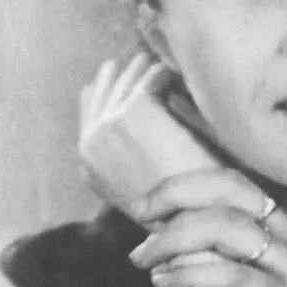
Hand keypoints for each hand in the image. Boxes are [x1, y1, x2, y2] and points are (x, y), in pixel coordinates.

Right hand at [78, 55, 222, 225]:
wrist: (197, 219)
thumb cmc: (180, 210)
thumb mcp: (144, 191)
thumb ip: (130, 163)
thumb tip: (136, 134)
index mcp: (89, 163)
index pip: (90, 101)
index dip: (118, 86)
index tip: (144, 78)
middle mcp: (91, 141)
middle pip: (105, 83)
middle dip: (133, 73)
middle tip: (164, 67)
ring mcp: (109, 122)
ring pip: (129, 73)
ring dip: (154, 70)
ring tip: (178, 69)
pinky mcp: (134, 109)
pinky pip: (154, 74)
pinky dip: (172, 75)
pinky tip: (188, 81)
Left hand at [129, 168, 286, 286]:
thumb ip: (255, 261)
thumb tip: (193, 252)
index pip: (233, 183)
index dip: (185, 185)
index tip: (148, 205)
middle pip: (225, 193)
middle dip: (172, 200)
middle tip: (139, 226)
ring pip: (225, 229)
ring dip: (174, 240)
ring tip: (145, 262)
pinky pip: (234, 277)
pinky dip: (192, 275)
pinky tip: (166, 284)